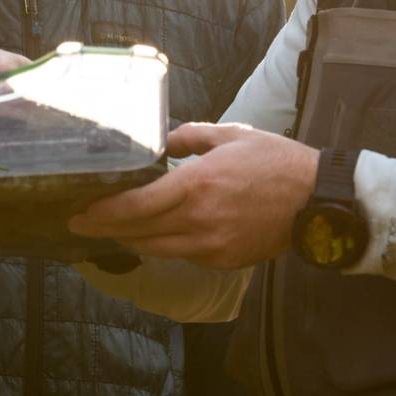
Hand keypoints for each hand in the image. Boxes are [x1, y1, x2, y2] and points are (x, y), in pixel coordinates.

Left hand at [67, 122, 318, 267]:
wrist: (315, 201)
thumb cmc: (275, 161)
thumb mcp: (229, 135)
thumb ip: (189, 136)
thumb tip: (160, 141)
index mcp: (197, 185)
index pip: (137, 206)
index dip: (103, 212)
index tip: (79, 211)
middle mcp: (199, 220)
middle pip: (137, 233)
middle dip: (104, 229)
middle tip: (79, 223)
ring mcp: (210, 246)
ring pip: (155, 249)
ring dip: (130, 240)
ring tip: (109, 229)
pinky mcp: (222, 260)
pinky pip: (181, 255)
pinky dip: (163, 245)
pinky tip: (153, 234)